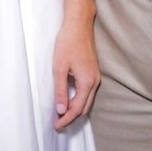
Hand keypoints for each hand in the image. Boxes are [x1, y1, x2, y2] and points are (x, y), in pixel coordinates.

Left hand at [51, 16, 99, 130]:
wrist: (79, 25)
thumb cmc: (68, 43)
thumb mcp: (59, 68)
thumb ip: (61, 91)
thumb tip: (61, 110)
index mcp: (87, 82)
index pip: (77, 109)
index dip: (66, 119)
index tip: (56, 125)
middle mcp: (95, 82)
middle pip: (84, 108)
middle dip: (71, 118)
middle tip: (57, 124)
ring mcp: (95, 77)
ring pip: (87, 101)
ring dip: (75, 109)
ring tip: (60, 114)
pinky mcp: (93, 72)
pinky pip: (87, 93)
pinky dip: (78, 100)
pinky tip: (68, 100)